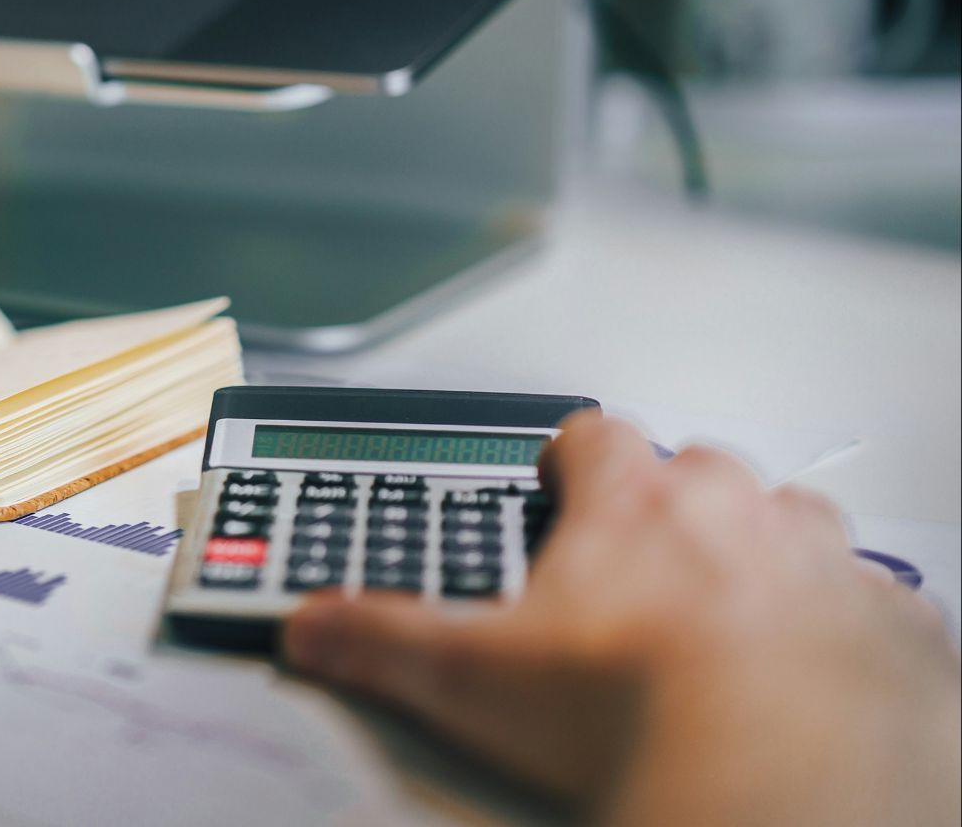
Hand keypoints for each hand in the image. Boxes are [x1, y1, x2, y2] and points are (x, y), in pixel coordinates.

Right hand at [282, 413, 959, 823]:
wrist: (784, 769)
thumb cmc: (641, 709)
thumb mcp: (473, 678)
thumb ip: (382, 638)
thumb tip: (311, 625)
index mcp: (634, 506)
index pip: (593, 434)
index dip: (571, 457)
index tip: (558, 484)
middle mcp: (735, 512)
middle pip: (699, 470)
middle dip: (671, 505)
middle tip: (637, 569)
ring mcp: (822, 562)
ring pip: (794, 519)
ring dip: (766, 548)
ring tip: (728, 610)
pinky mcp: (891, 626)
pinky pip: (873, 598)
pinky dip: (843, 621)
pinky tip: (809, 665)